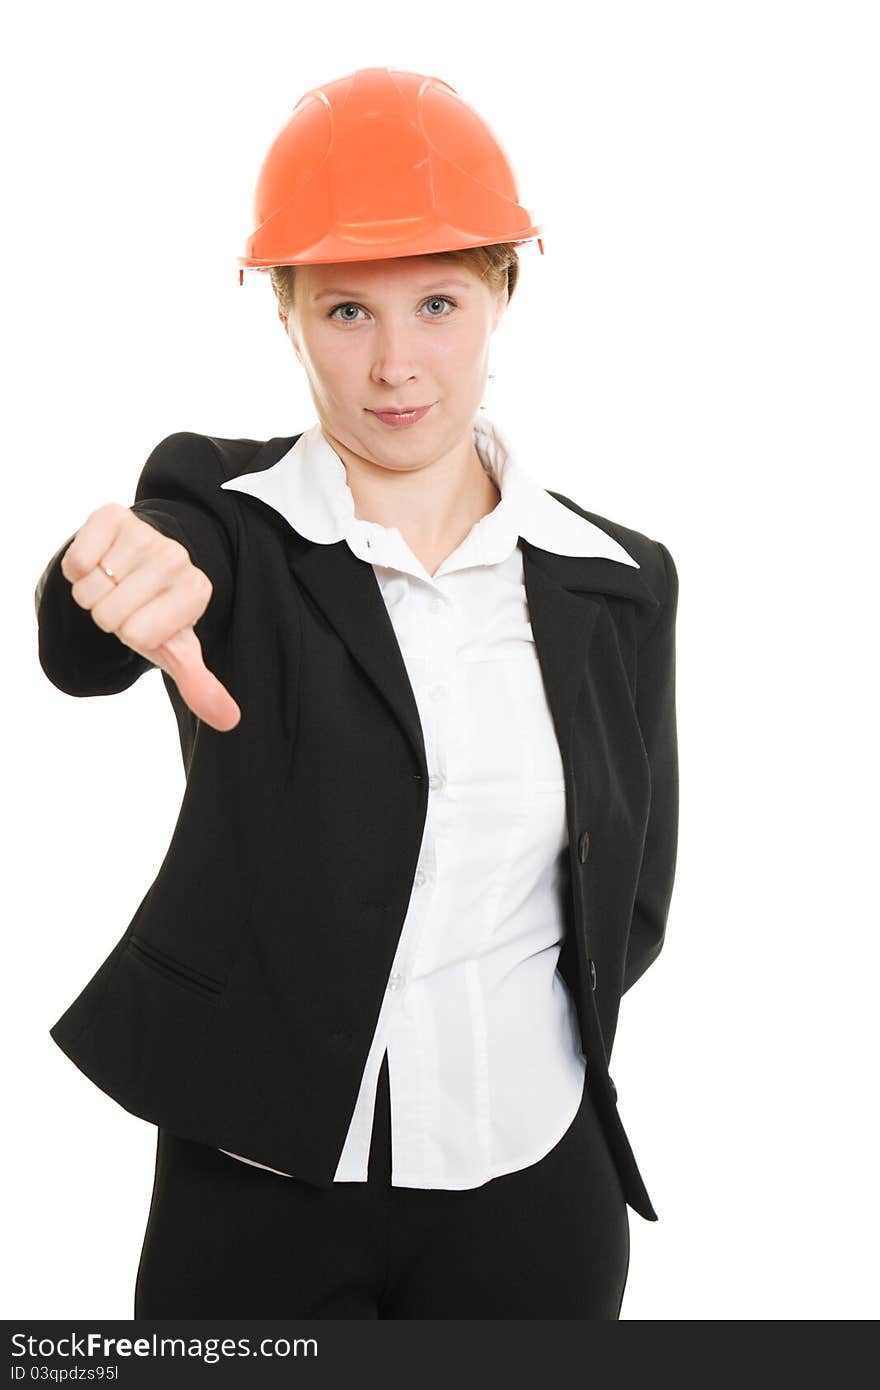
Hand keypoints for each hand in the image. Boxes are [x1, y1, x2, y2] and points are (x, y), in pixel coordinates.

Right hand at [60, 502, 240, 731]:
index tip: (147, 620)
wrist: (141, 559)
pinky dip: (78, 568)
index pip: (138, 635)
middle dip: (110, 615)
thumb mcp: (177, 647)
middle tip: (127, 602)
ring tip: (114, 582)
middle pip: (109, 615)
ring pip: (89, 590)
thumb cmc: (157, 610)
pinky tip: (100, 561)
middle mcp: (177, 558)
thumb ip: (200, 684)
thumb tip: (229, 721)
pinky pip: (77, 560)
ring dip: (93, 592)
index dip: (133, 634)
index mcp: (198, 591)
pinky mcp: (113, 516)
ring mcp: (146, 534)